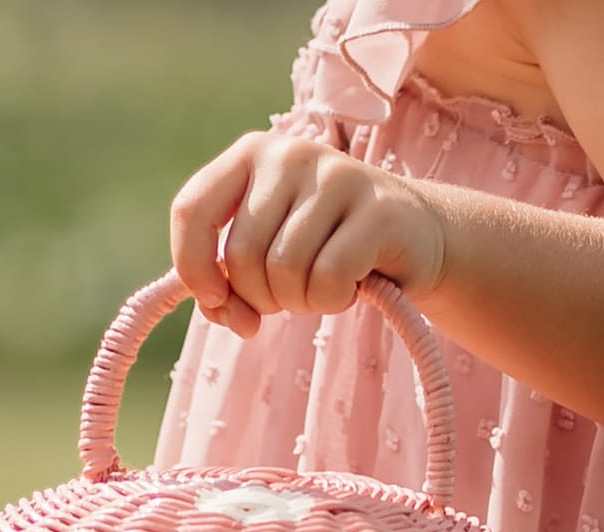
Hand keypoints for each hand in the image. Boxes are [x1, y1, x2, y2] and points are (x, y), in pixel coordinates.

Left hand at [169, 131, 446, 337]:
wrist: (411, 236)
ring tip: (324, 285)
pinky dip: (332, 301)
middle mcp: (290, 153)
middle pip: (243, 256)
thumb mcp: (267, 257)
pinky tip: (350, 287)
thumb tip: (219, 307)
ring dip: (301, 301)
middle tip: (291, 295)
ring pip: (285, 271)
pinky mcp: (376, 209)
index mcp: (251, 155)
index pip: (192, 209)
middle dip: (261, 297)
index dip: (193, 266)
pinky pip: (327, 279)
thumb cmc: (325, 249)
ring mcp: (336, 175)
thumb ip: (228, 282)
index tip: (215, 299)